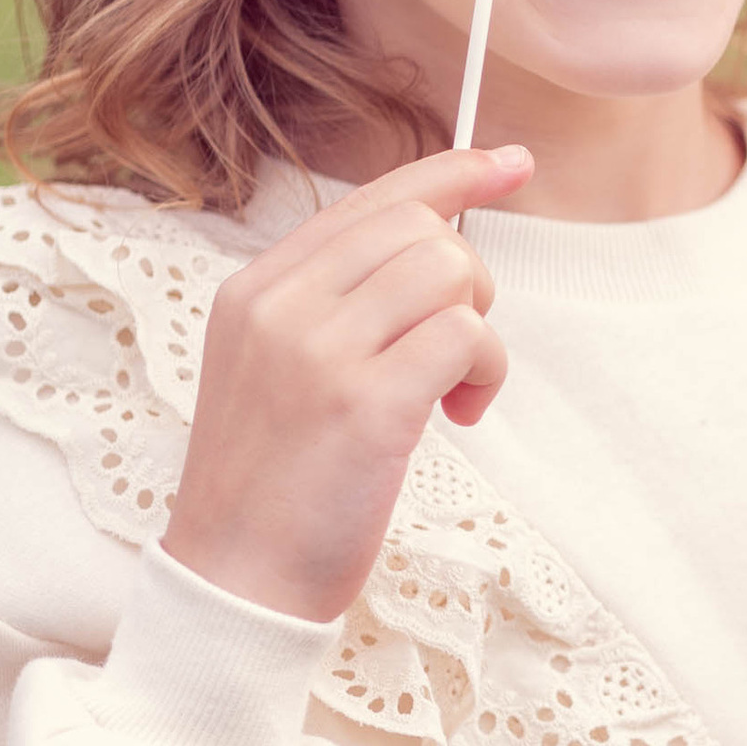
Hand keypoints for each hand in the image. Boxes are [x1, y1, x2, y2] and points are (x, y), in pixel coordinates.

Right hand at [162, 148, 532, 622]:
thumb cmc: (275, 489)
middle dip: (470, 282)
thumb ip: (332, 308)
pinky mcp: (363, 404)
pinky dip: (484, 371)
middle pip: (420, 228)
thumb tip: (435, 252)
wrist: (234, 583)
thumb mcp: (277, 372)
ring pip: (449, 271)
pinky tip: (459, 415)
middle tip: (457, 355)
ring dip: (481, 333)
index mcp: (255, 289)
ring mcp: (317, 351)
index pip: (369, 200)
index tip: (511, 162)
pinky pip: (465, 335)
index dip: (451, 173)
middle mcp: (279, 305)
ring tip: (456, 393)